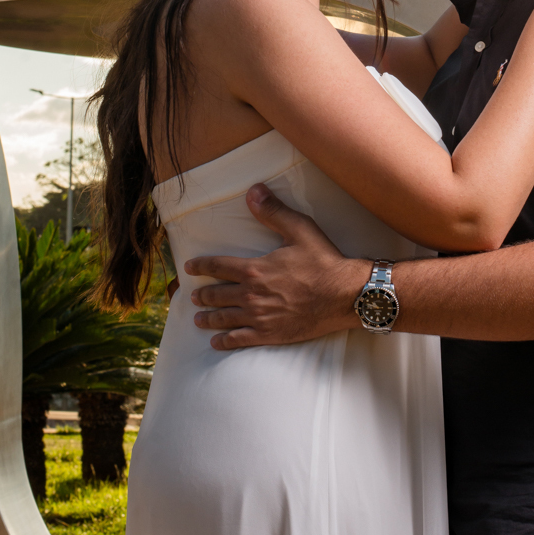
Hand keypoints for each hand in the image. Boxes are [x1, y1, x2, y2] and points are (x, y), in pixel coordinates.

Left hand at [184, 184, 369, 349]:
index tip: (189, 268)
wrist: (344, 295)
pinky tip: (217, 342)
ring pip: (224, 318)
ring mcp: (259, 317)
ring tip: (198, 319)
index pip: (218, 266)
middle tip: (194, 296)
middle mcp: (251, 295)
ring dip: (208, 318)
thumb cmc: (323, 261)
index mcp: (254, 269)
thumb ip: (273, 211)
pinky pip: (240, 339)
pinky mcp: (270, 334)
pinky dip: (225, 341)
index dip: (201, 266)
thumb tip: (253, 191)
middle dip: (203, 295)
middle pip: (217, 294)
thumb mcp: (299, 229)